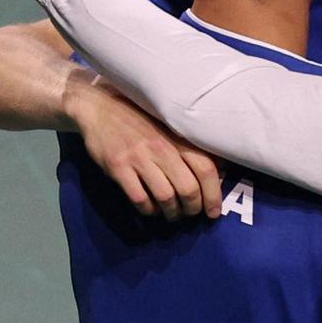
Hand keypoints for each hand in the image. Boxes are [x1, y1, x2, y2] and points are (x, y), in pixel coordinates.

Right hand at [64, 71, 223, 220]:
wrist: (100, 108)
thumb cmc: (141, 120)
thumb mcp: (170, 128)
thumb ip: (192, 148)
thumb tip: (221, 171)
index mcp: (178, 138)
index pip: (206, 168)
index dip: (214, 194)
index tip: (214, 212)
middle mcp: (162, 148)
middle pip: (188, 187)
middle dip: (193, 208)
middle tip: (191, 214)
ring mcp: (139, 158)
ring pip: (165, 196)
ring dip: (172, 213)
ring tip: (172, 215)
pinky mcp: (118, 167)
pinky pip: (140, 198)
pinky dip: (149, 210)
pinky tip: (150, 208)